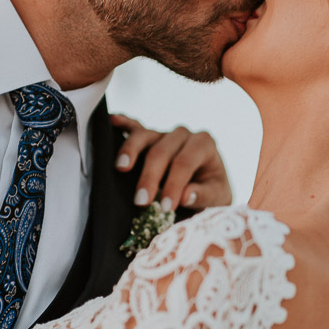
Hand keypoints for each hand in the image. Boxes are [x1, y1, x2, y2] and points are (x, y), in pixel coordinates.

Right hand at [111, 114, 232, 211]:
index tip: (165, 207)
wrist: (207, 185)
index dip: (173, 184)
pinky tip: (112, 121)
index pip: (184, 163)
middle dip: (150, 177)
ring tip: (121, 168)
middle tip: (141, 201)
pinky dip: (124, 124)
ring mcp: (164, 134)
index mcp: (204, 144)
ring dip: (131, 151)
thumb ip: (203, 195)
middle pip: (161, 151)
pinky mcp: (149, 137)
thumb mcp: (217, 197)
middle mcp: (184, 134)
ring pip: (145, 137)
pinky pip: (135, 127)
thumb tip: (185, 195)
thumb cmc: (211, 191)